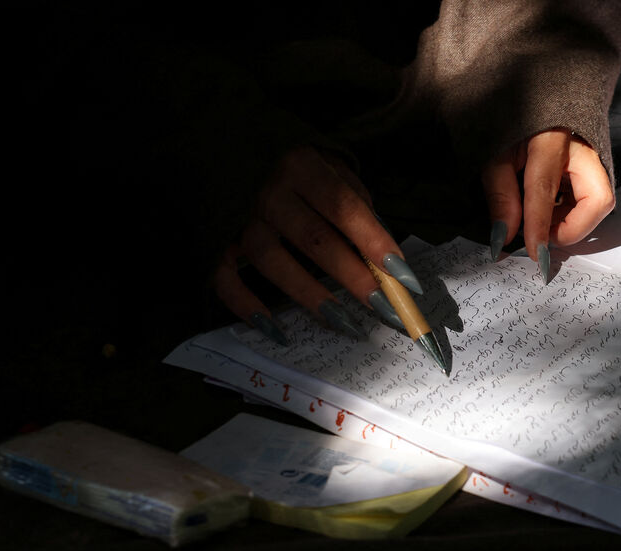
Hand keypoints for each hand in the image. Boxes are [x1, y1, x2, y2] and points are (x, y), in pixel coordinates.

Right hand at [213, 146, 419, 342]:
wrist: (240, 151)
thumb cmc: (304, 171)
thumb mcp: (336, 173)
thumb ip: (359, 211)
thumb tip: (387, 263)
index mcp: (303, 167)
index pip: (344, 207)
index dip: (375, 243)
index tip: (404, 278)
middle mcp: (269, 191)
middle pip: (313, 239)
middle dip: (353, 277)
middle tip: (384, 308)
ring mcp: (239, 217)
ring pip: (271, 261)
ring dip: (310, 295)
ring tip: (344, 323)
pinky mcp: (217, 241)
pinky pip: (226, 278)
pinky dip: (247, 307)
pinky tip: (276, 330)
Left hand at [481, 128, 614, 280]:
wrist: (539, 97)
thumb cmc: (515, 124)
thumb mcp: (495, 155)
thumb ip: (500, 195)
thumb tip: (504, 237)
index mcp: (549, 139)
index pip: (544, 190)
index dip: (539, 226)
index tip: (534, 254)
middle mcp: (583, 148)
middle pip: (598, 200)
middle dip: (575, 228)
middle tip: (546, 235)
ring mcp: (596, 155)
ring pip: (599, 203)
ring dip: (572, 221)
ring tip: (544, 219)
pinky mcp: (598, 164)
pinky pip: (593, 197)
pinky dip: (574, 212)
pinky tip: (553, 209)